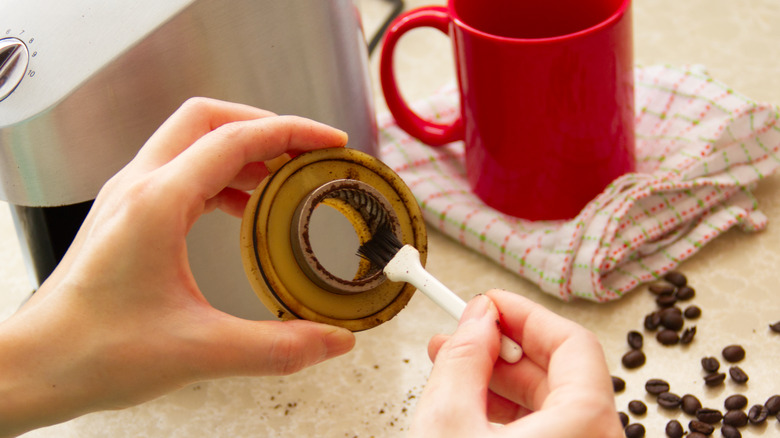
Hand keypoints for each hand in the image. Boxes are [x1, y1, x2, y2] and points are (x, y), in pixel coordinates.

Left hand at [0, 98, 354, 435]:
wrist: (34, 366)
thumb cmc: (91, 352)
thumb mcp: (200, 351)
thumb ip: (277, 348)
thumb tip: (334, 341)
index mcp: (156, 203)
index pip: (235, 139)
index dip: (291, 132)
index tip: (329, 142)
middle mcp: (139, 187)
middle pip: (208, 119)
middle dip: (264, 125)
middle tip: (305, 150)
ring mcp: (128, 197)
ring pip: (191, 141)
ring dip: (241, 149)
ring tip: (283, 178)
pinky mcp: (126, 215)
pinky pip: (181, 172)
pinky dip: (221, 176)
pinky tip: (243, 208)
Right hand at [410, 290, 621, 437]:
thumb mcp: (448, 424)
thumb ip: (463, 361)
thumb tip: (476, 320)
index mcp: (586, 426)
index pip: (573, 343)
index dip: (525, 315)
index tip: (490, 302)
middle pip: (563, 373)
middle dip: (507, 348)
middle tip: (465, 333)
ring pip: (553, 405)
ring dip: (504, 381)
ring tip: (455, 369)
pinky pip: (548, 432)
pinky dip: (511, 414)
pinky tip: (472, 404)